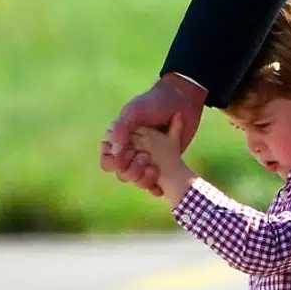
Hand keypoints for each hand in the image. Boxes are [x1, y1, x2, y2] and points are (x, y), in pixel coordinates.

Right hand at [100, 74, 205, 195]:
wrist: (183, 102)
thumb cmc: (155, 103)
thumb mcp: (135, 112)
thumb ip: (121, 130)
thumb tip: (114, 153)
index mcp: (118, 138)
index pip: (108, 159)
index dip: (115, 162)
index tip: (129, 153)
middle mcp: (130, 150)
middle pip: (122, 173)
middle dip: (132, 169)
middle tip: (145, 156)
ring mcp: (146, 158)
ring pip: (137, 180)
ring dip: (143, 178)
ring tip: (154, 168)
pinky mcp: (162, 164)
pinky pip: (154, 183)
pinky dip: (156, 187)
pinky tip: (161, 185)